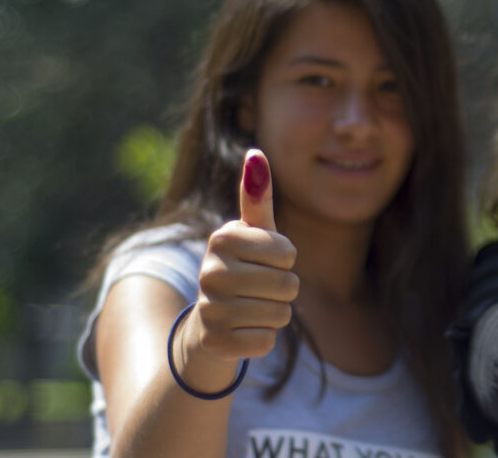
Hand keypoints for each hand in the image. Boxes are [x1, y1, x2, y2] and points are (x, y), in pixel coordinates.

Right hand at [183, 149, 298, 365]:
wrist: (209, 322)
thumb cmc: (242, 268)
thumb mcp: (252, 233)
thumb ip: (257, 197)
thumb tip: (256, 153)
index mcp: (222, 239)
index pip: (288, 253)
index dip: (284, 259)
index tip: (263, 260)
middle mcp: (209, 273)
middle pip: (289, 285)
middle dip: (283, 289)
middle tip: (258, 288)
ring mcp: (209, 310)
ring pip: (280, 315)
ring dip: (274, 314)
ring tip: (251, 308)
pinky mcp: (215, 344)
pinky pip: (266, 342)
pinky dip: (262, 338)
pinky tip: (242, 330)